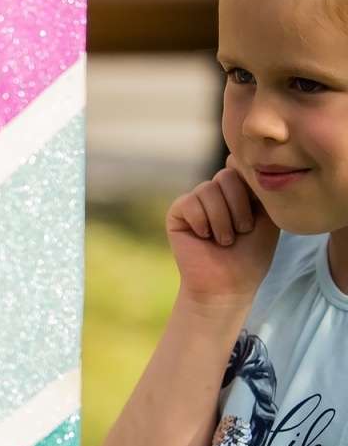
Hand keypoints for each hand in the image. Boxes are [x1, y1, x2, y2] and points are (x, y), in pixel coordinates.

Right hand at [165, 159, 279, 309]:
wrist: (228, 285)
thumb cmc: (250, 256)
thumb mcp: (267, 218)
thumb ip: (259, 190)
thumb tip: (238, 159)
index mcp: (238, 191)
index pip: (242, 169)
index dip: (252, 192)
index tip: (256, 219)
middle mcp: (215, 193)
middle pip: (226, 176)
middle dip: (239, 207)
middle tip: (241, 232)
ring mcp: (195, 202)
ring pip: (208, 190)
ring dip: (222, 220)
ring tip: (224, 240)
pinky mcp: (177, 213)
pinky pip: (189, 203)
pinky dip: (202, 222)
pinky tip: (204, 237)